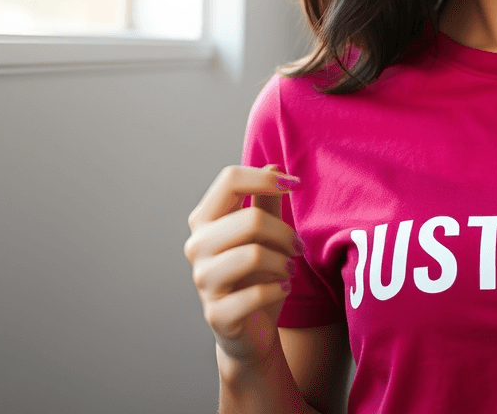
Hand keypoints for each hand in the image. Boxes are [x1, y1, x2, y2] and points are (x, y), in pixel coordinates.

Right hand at [184, 164, 302, 367]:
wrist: (250, 330)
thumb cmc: (256, 275)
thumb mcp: (265, 235)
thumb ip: (266, 202)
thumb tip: (273, 165)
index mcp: (205, 220)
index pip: (229, 180)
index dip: (266, 177)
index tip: (296, 184)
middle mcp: (197, 247)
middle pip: (250, 220)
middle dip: (285, 233)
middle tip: (299, 248)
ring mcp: (203, 281)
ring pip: (253, 255)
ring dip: (283, 262)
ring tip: (290, 269)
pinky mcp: (216, 314)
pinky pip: (256, 294)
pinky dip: (279, 290)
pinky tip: (283, 289)